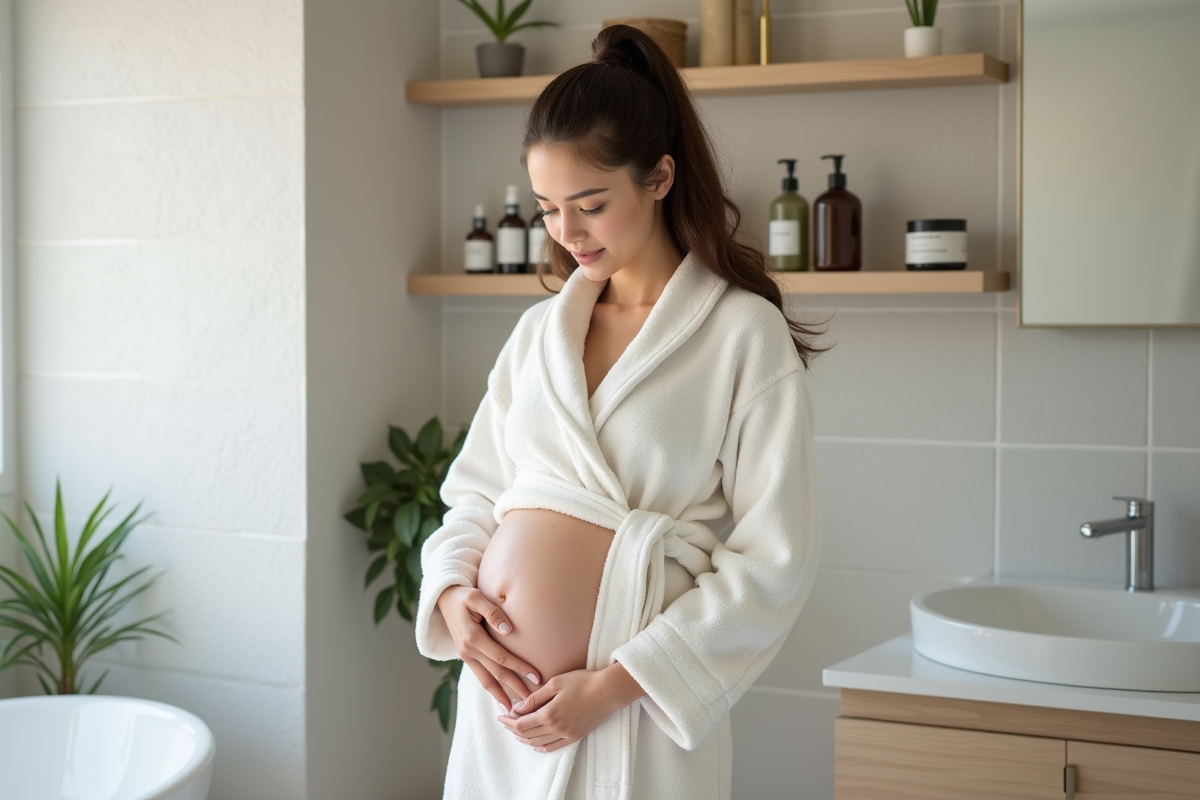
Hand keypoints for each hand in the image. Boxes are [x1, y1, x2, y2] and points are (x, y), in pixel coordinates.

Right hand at [436, 585, 541, 711]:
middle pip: (496, 674)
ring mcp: (465, 655)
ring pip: (485, 680)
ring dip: (500, 695)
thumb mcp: (476, 597)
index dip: (520, 668)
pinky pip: (480, 676)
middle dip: (514, 688)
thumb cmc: (463, 595)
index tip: (537, 676)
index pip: (502, 658)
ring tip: (514, 709)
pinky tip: (499, 697)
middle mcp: (468, 650)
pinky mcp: (466, 656)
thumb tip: (508, 630)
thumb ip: (493, 613)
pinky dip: (490, 688)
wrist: (444, 599)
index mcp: (472, 637)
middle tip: (531, 701)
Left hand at [496, 662, 645, 752]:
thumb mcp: (556, 683)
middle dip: (513, 729)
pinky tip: (535, 745)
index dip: (509, 721)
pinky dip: (541, 747)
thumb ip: (535, 697)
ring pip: (539, 743)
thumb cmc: (583, 682)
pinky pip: (554, 747)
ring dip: (524, 739)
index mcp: (549, 714)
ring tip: (516, 733)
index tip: (501, 716)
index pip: (521, 723)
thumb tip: (518, 707)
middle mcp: (556, 728)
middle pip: (528, 734)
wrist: (608, 691)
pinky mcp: (575, 736)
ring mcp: (566, 734)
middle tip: (505, 722)